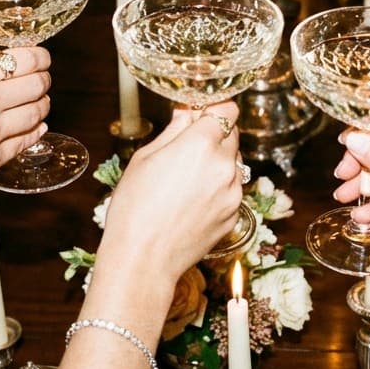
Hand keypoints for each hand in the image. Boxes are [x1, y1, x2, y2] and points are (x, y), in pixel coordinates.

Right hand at [0, 48, 52, 219]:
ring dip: (40, 106)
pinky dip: (34, 131)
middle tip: (41, 81)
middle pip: (38, 84)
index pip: (27, 58)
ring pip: (37, 113)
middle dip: (43, 80)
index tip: (42, 59)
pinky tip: (33, 126)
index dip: (40, 57)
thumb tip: (10, 67)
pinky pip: (26, 141)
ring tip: (36, 103)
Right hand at [98, 102, 243, 285]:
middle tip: (186, 149)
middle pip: (232, 135)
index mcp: (201, 144)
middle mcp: (224, 166)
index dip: (213, 109)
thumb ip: (173, 131)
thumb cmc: (135, 208)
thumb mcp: (145, 159)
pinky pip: (231, 191)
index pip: (227, 109)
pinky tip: (191, 202)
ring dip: (217, 164)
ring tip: (185, 182)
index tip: (199, 115)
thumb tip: (187, 113)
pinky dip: (218, 190)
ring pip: (233, 164)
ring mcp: (233, 192)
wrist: (143, 259)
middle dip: (213, 136)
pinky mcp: (234, 215)